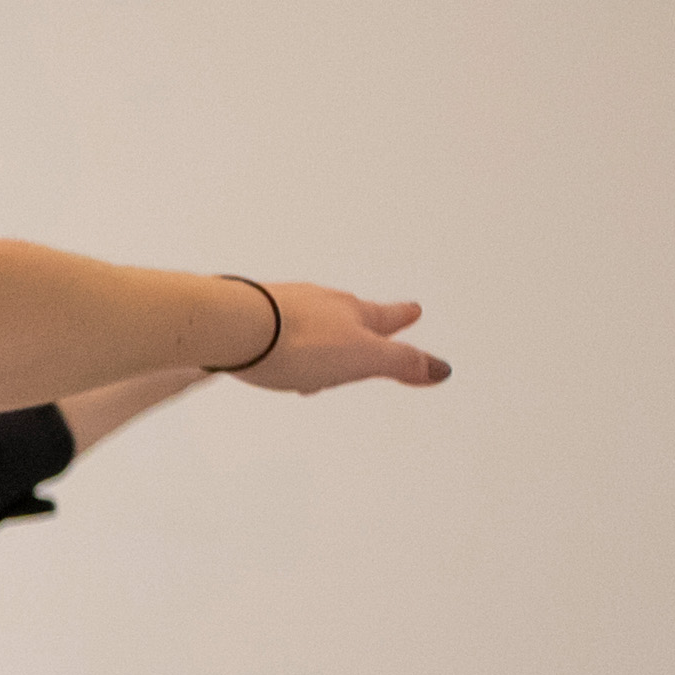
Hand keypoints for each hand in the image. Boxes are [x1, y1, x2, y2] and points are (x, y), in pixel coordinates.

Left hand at [227, 283, 448, 394]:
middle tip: (375, 325)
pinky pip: (273, 330)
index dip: (402, 319)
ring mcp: (284, 308)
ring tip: (322, 350)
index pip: (387, 318)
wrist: (233, 325)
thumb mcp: (362, 358)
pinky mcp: (250, 319)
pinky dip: (282, 342)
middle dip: (363, 325)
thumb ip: (400, 363)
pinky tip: (272, 351)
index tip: (414, 310)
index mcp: (353, 314)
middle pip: (349, 316)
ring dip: (321, 336)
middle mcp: (320, 304)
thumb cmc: (297, 341)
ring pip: (311, 321)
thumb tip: (441, 369)